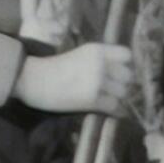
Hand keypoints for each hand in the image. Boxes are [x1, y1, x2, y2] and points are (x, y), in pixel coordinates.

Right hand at [18, 42, 138, 118]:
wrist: (35, 81)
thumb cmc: (55, 68)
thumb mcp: (81, 55)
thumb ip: (100, 60)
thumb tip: (121, 72)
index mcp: (97, 50)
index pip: (127, 55)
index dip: (126, 65)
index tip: (121, 72)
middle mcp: (100, 64)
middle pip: (128, 76)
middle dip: (123, 84)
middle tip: (115, 89)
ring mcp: (97, 82)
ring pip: (123, 93)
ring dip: (118, 98)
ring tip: (109, 100)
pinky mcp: (92, 99)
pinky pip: (114, 107)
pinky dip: (116, 111)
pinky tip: (114, 112)